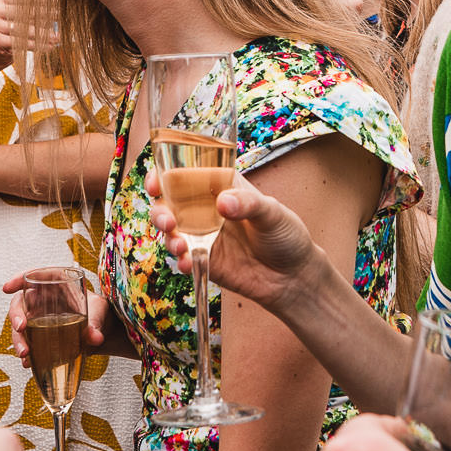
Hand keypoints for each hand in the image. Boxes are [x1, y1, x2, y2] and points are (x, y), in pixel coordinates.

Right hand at [5, 268, 114, 365]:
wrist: (103, 332)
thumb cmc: (100, 312)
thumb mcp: (100, 312)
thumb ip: (96, 322)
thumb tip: (95, 338)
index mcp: (56, 284)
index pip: (35, 276)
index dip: (18, 279)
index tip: (6, 288)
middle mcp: (43, 300)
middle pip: (21, 304)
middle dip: (16, 316)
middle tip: (20, 327)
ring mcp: (39, 319)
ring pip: (21, 326)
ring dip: (19, 339)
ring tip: (24, 354)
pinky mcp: (40, 336)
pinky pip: (28, 342)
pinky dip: (27, 354)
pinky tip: (28, 363)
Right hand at [148, 178, 319, 310]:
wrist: (294, 277)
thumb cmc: (286, 235)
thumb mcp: (273, 212)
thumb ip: (249, 204)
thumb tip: (222, 202)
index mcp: (220, 186)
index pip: (185, 173)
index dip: (164, 174)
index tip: (156, 182)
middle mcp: (206, 209)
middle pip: (168, 203)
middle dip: (160, 210)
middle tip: (168, 221)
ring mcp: (203, 235)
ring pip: (171, 231)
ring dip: (167, 236)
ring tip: (179, 245)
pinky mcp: (204, 260)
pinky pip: (183, 258)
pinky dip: (181, 261)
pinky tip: (189, 263)